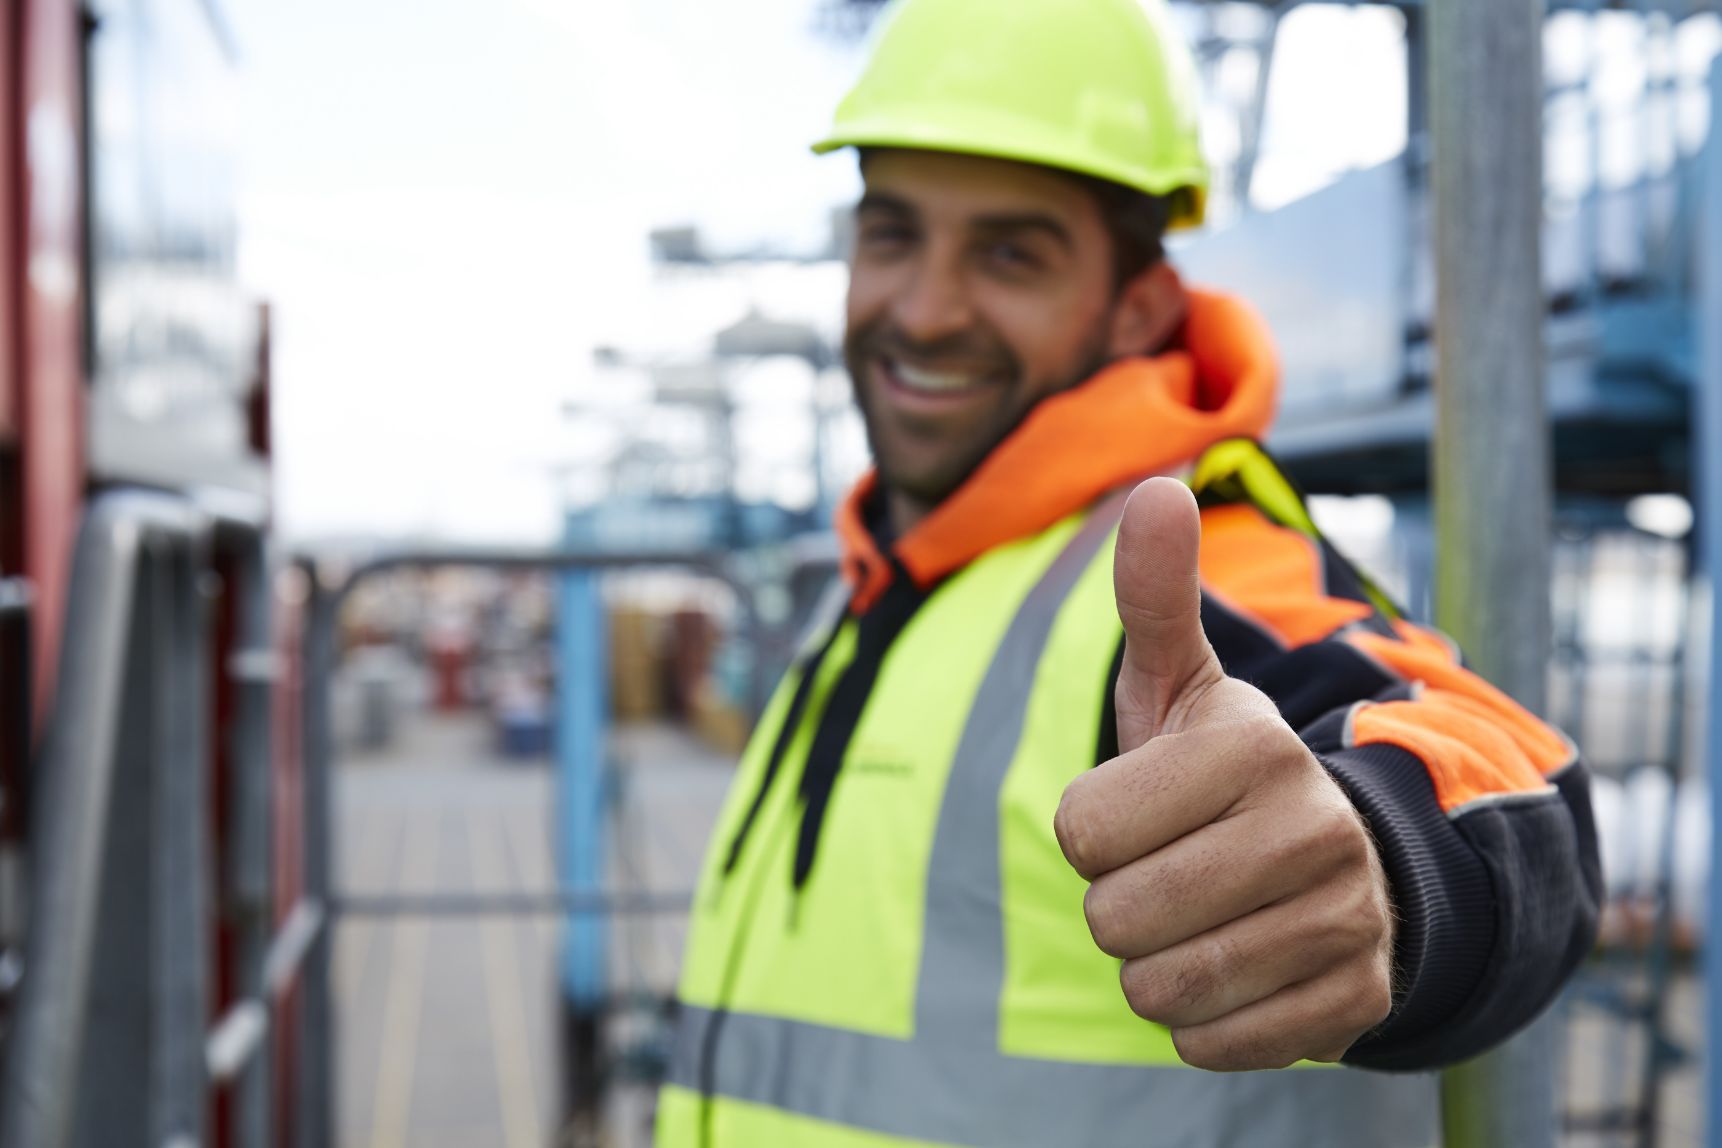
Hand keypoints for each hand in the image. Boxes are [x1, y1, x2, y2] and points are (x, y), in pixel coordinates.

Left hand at [1053, 478, 1394, 1070]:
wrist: (1347, 868)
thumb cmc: (1226, 775)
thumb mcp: (1181, 687)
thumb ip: (1155, 599)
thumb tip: (1155, 488)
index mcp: (1253, 746)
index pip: (1081, 830)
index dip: (1090, 831)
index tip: (1141, 811)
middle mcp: (1313, 828)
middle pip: (1113, 916)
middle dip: (1117, 902)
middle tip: (1169, 870)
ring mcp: (1344, 920)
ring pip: (1157, 989)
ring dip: (1152, 965)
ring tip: (1200, 919)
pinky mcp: (1353, 1003)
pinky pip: (1208, 1044)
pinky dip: (1200, 1022)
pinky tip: (1238, 969)